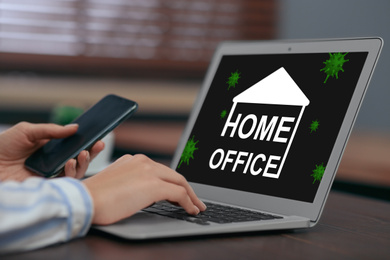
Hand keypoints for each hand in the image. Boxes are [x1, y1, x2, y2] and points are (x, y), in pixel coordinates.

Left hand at [0, 122, 103, 180]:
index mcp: (51, 150)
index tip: (98, 137)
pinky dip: (71, 173)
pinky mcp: (46, 188)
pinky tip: (70, 163)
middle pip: (79, 160)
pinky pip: (65, 183)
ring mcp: (50, 176)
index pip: (74, 147)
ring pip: (76, 172)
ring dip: (83, 163)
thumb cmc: (3, 147)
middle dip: (92, 153)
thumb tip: (75, 127)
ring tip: (82, 154)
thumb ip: (52, 130)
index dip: (87, 143)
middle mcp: (53, 163)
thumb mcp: (27, 131)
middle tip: (98, 144)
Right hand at [83, 154, 206, 224]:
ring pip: (180, 182)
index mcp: (134, 160)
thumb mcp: (117, 184)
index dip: (175, 183)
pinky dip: (188, 202)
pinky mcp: (153, 185)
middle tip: (196, 201)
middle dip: (188, 190)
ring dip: (191, 196)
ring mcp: (149, 171)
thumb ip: (134, 183)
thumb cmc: (95, 198)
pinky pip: (178, 194)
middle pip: (174, 175)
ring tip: (196, 207)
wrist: (83, 201)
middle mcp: (143, 162)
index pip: (162, 171)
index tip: (182, 193)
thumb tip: (151, 195)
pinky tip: (191, 210)